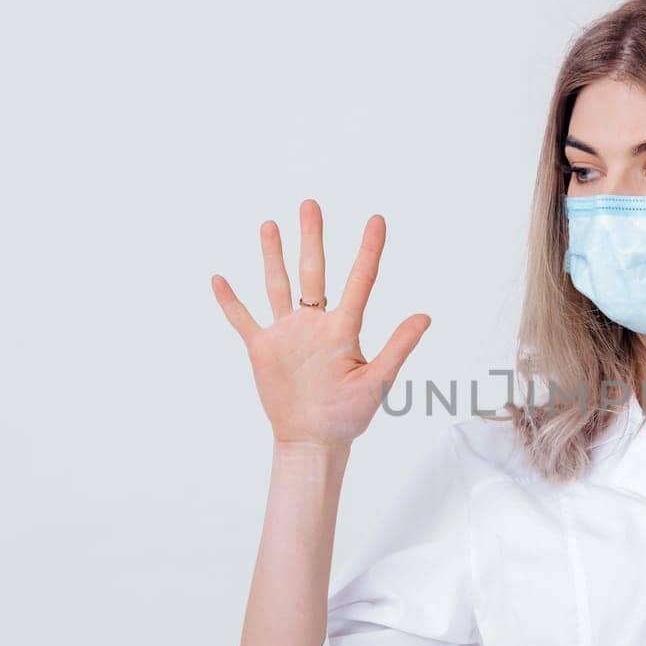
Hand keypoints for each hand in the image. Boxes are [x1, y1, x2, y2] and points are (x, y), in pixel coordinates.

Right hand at [210, 199, 429, 447]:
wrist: (314, 440)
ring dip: (273, 256)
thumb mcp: (377, 382)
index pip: (360, 281)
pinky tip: (220, 279)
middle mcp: (315, 324)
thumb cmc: (349, 415)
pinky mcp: (263, 349)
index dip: (369, 250)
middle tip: (310, 204)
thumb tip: (426, 316)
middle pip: (313, 271)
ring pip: (278, 285)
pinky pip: (243, 320)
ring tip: (270, 224)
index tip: (377, 219)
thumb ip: (398, 347)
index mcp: (344, 329)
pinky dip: (231, 302)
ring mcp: (287, 334)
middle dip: (312, 238)